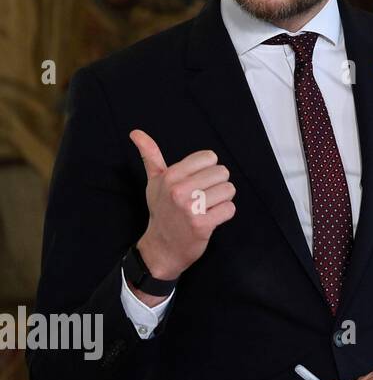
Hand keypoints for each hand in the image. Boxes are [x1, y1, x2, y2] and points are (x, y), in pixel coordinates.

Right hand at [130, 130, 236, 291]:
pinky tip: (209, 219)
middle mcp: (178, 190)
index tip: (196, 182)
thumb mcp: (154, 182)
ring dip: (221, 200)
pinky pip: (230, 209)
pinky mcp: (202, 225)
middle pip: (222, 172)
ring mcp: (190, 208)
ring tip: (205, 208)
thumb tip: (135, 132)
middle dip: (216, 185)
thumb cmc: (162, 210)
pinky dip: (224, 214)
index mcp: (170, 176)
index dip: (207, 170)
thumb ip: (150, 156)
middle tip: (201, 198)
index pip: (209, 157)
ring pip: (229, 190)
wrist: (161, 247)